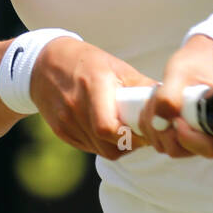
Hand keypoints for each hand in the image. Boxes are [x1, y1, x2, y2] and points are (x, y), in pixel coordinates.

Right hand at [29, 37, 156, 159]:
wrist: (43, 64)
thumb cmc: (87, 62)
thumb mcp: (116, 66)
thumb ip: (141, 86)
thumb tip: (169, 103)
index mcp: (93, 85)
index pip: (109, 128)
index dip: (131, 136)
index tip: (144, 130)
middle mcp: (75, 105)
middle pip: (106, 144)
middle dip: (127, 144)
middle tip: (138, 133)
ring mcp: (64, 120)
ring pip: (99, 150)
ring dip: (116, 146)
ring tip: (124, 130)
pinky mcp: (59, 130)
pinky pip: (87, 147)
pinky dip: (100, 144)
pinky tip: (105, 129)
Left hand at [140, 35, 212, 158]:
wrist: (197, 60)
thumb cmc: (197, 63)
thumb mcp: (181, 73)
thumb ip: (169, 97)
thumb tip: (159, 122)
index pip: (208, 148)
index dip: (187, 138)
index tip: (176, 119)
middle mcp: (211, 136)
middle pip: (181, 149)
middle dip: (163, 127)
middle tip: (157, 100)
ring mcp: (194, 137)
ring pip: (166, 146)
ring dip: (153, 124)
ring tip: (156, 98)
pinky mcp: (179, 135)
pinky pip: (159, 140)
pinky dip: (150, 125)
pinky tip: (152, 105)